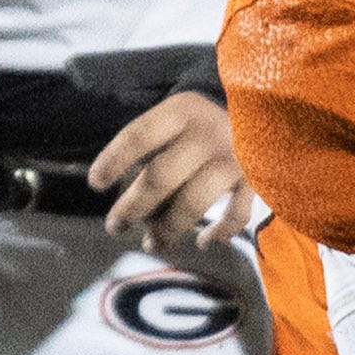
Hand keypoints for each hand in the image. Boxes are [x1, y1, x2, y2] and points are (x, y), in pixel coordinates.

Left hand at [91, 94, 255, 256]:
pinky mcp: (255, 181)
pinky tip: (202, 242)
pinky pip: (235, 215)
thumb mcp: (173, 121)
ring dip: (168, 229)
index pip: (139, 136)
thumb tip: (129, 205)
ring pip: (193, 202)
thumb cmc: (199, 126)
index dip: (114, 160)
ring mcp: (234, 159)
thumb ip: (151, 151)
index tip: (96, 183)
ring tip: (152, 242)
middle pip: (161, 176)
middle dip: (133, 207)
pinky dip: (218, 233)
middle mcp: (207, 134)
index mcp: (181, 112)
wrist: (258, 114)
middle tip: (115, 226)